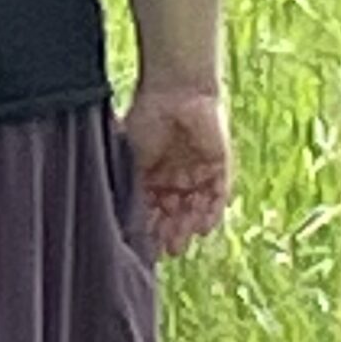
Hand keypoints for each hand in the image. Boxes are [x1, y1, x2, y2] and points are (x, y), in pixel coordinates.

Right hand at [120, 85, 231, 256]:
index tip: (145, 243)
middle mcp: (178, 177)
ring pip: (196, 208)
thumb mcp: (132, 155)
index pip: (152, 208)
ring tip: (181, 241)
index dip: (150, 225)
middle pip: (175, 212)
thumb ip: (132, 183)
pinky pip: (218, 196)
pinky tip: (202, 227)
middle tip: (168, 249)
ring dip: (188, 226)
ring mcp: (200, 173)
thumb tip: (120, 212)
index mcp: (154, 173)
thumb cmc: (146, 118)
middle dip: (171, 231)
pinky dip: (211, 212)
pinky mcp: (220, 168)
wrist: (174, 92)